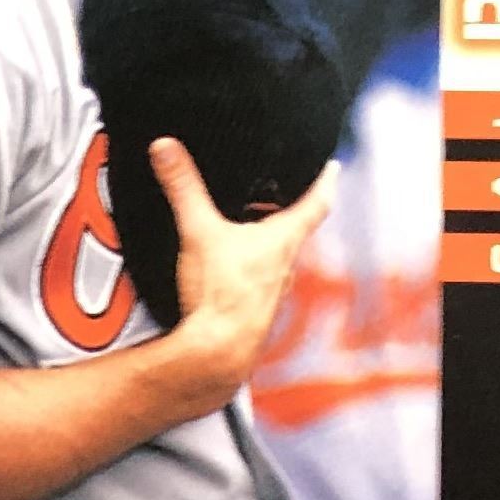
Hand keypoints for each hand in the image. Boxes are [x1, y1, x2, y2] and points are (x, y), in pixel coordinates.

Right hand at [148, 137, 337, 397]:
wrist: (217, 353)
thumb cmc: (222, 295)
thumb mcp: (198, 231)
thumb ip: (182, 187)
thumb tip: (166, 147)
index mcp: (283, 239)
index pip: (316, 202)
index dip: (325, 181)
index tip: (333, 166)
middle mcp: (284, 264)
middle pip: (294, 228)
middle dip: (287, 206)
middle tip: (279, 187)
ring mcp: (270, 289)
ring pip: (274, 255)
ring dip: (264, 238)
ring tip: (245, 221)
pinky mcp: (251, 308)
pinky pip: (256, 277)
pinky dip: (247, 264)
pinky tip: (226, 264)